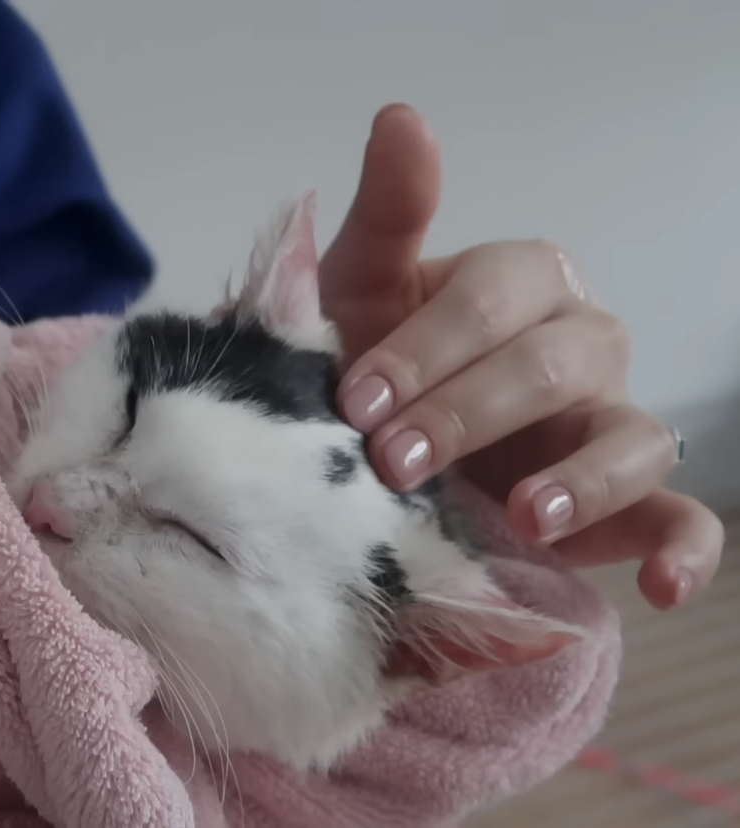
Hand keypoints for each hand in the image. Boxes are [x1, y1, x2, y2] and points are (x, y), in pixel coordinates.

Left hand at [317, 103, 723, 609]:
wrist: (365, 462)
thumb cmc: (368, 365)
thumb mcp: (360, 293)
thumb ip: (390, 215)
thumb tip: (402, 117)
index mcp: (519, 285)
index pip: (492, 298)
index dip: (426, 346)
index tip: (355, 399)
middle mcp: (579, 345)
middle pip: (549, 366)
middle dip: (467, 413)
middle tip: (391, 460)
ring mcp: (609, 423)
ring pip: (627, 438)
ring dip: (577, 479)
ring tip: (522, 513)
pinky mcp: (627, 505)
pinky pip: (680, 518)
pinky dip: (684, 549)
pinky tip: (662, 586)